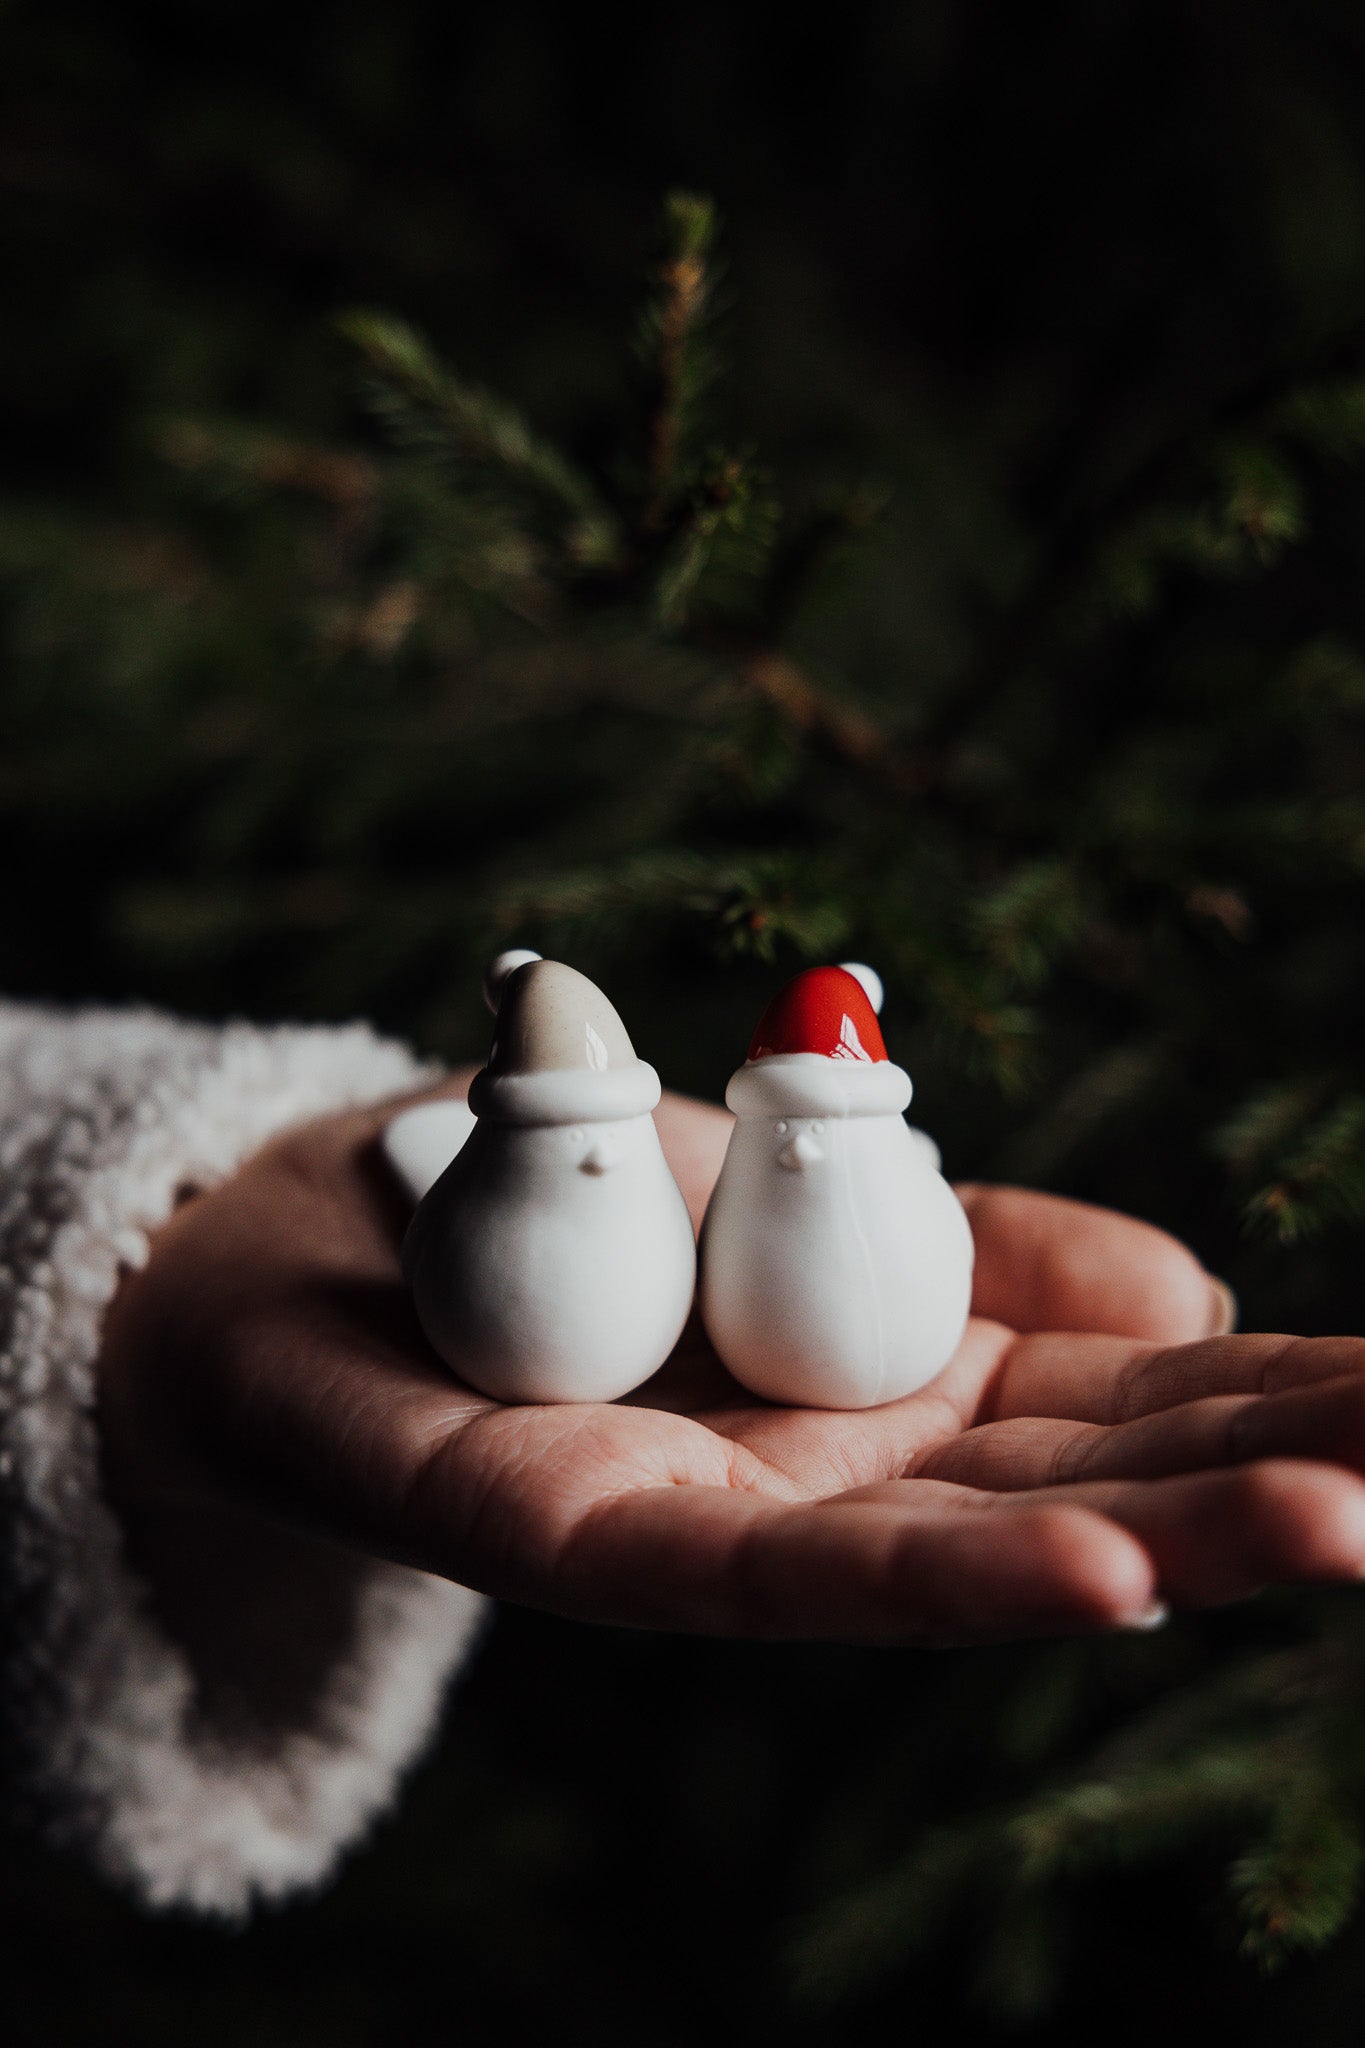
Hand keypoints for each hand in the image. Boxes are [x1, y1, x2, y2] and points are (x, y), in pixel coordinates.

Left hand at [98, 1081, 1364, 1656]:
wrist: (310, 1248)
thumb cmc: (567, 1215)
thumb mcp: (804, 1178)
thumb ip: (980, 1234)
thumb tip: (1191, 1290)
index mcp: (901, 1395)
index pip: (1129, 1407)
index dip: (1283, 1400)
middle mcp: (834, 1486)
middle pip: (1081, 1490)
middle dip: (1267, 1482)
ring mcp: (718, 1532)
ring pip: (962, 1553)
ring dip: (1160, 1544)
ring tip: (1343, 1525)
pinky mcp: (573, 1539)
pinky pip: (766, 1574)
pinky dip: (938, 1568)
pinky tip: (1100, 1566)